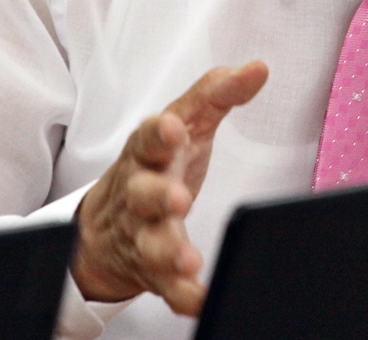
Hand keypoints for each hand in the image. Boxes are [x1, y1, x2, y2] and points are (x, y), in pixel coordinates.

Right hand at [71, 60, 268, 313]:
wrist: (109, 223)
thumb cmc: (157, 162)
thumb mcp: (184, 123)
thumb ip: (217, 94)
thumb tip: (258, 67)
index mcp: (149, 151)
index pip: (149, 137)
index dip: (160, 132)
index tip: (175, 128)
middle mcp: (141, 193)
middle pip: (143, 194)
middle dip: (158, 196)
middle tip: (177, 200)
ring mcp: (144, 233)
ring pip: (150, 244)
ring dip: (168, 252)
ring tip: (188, 260)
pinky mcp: (154, 271)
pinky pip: (167, 288)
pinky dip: (182, 295)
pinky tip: (200, 299)